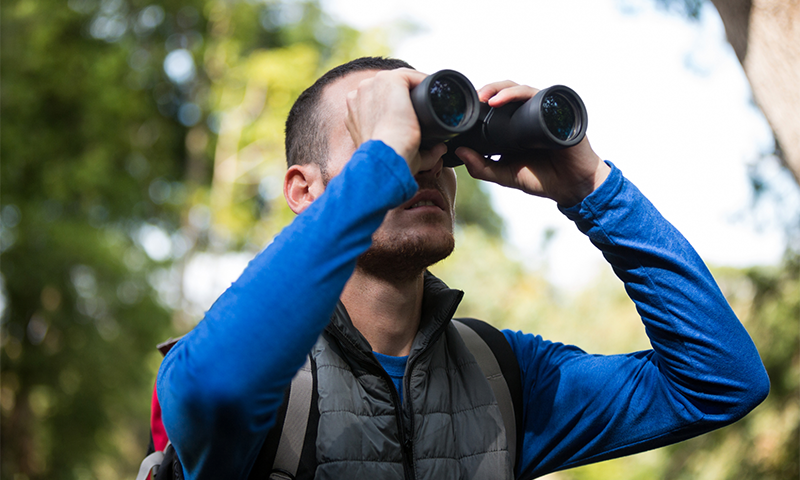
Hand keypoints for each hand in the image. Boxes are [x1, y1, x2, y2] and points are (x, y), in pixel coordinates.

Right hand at [344, 68, 429, 173]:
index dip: (396, 105)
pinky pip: (409, 75)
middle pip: (386, 89)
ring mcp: (371, 85)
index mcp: (354, 113)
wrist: (386, 154)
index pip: (376, 101)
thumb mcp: (397, 154)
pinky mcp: (388, 80)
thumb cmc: (389, 160)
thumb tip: (441, 150)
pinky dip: (423, 81)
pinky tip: (434, 90)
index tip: (414, 113)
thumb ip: (422, 153)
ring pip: (398, 80)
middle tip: (425, 106)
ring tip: (431, 97)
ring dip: (414, 86)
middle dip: (405, 95)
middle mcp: (357, 96)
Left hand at [455, 81, 609, 205]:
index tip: (465, 109)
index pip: (497, 102)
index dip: (482, 100)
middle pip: (508, 90)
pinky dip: (526, 95)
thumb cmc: (542, 179)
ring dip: (505, 90)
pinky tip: (515, 100)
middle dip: (490, 90)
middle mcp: (530, 113)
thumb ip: (482, 167)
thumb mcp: (505, 175)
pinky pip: (542, 96)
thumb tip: (459, 152)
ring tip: (490, 100)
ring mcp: (545, 111)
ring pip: (523, 89)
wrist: (573, 187)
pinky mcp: (559, 113)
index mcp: (516, 124)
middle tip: (476, 99)